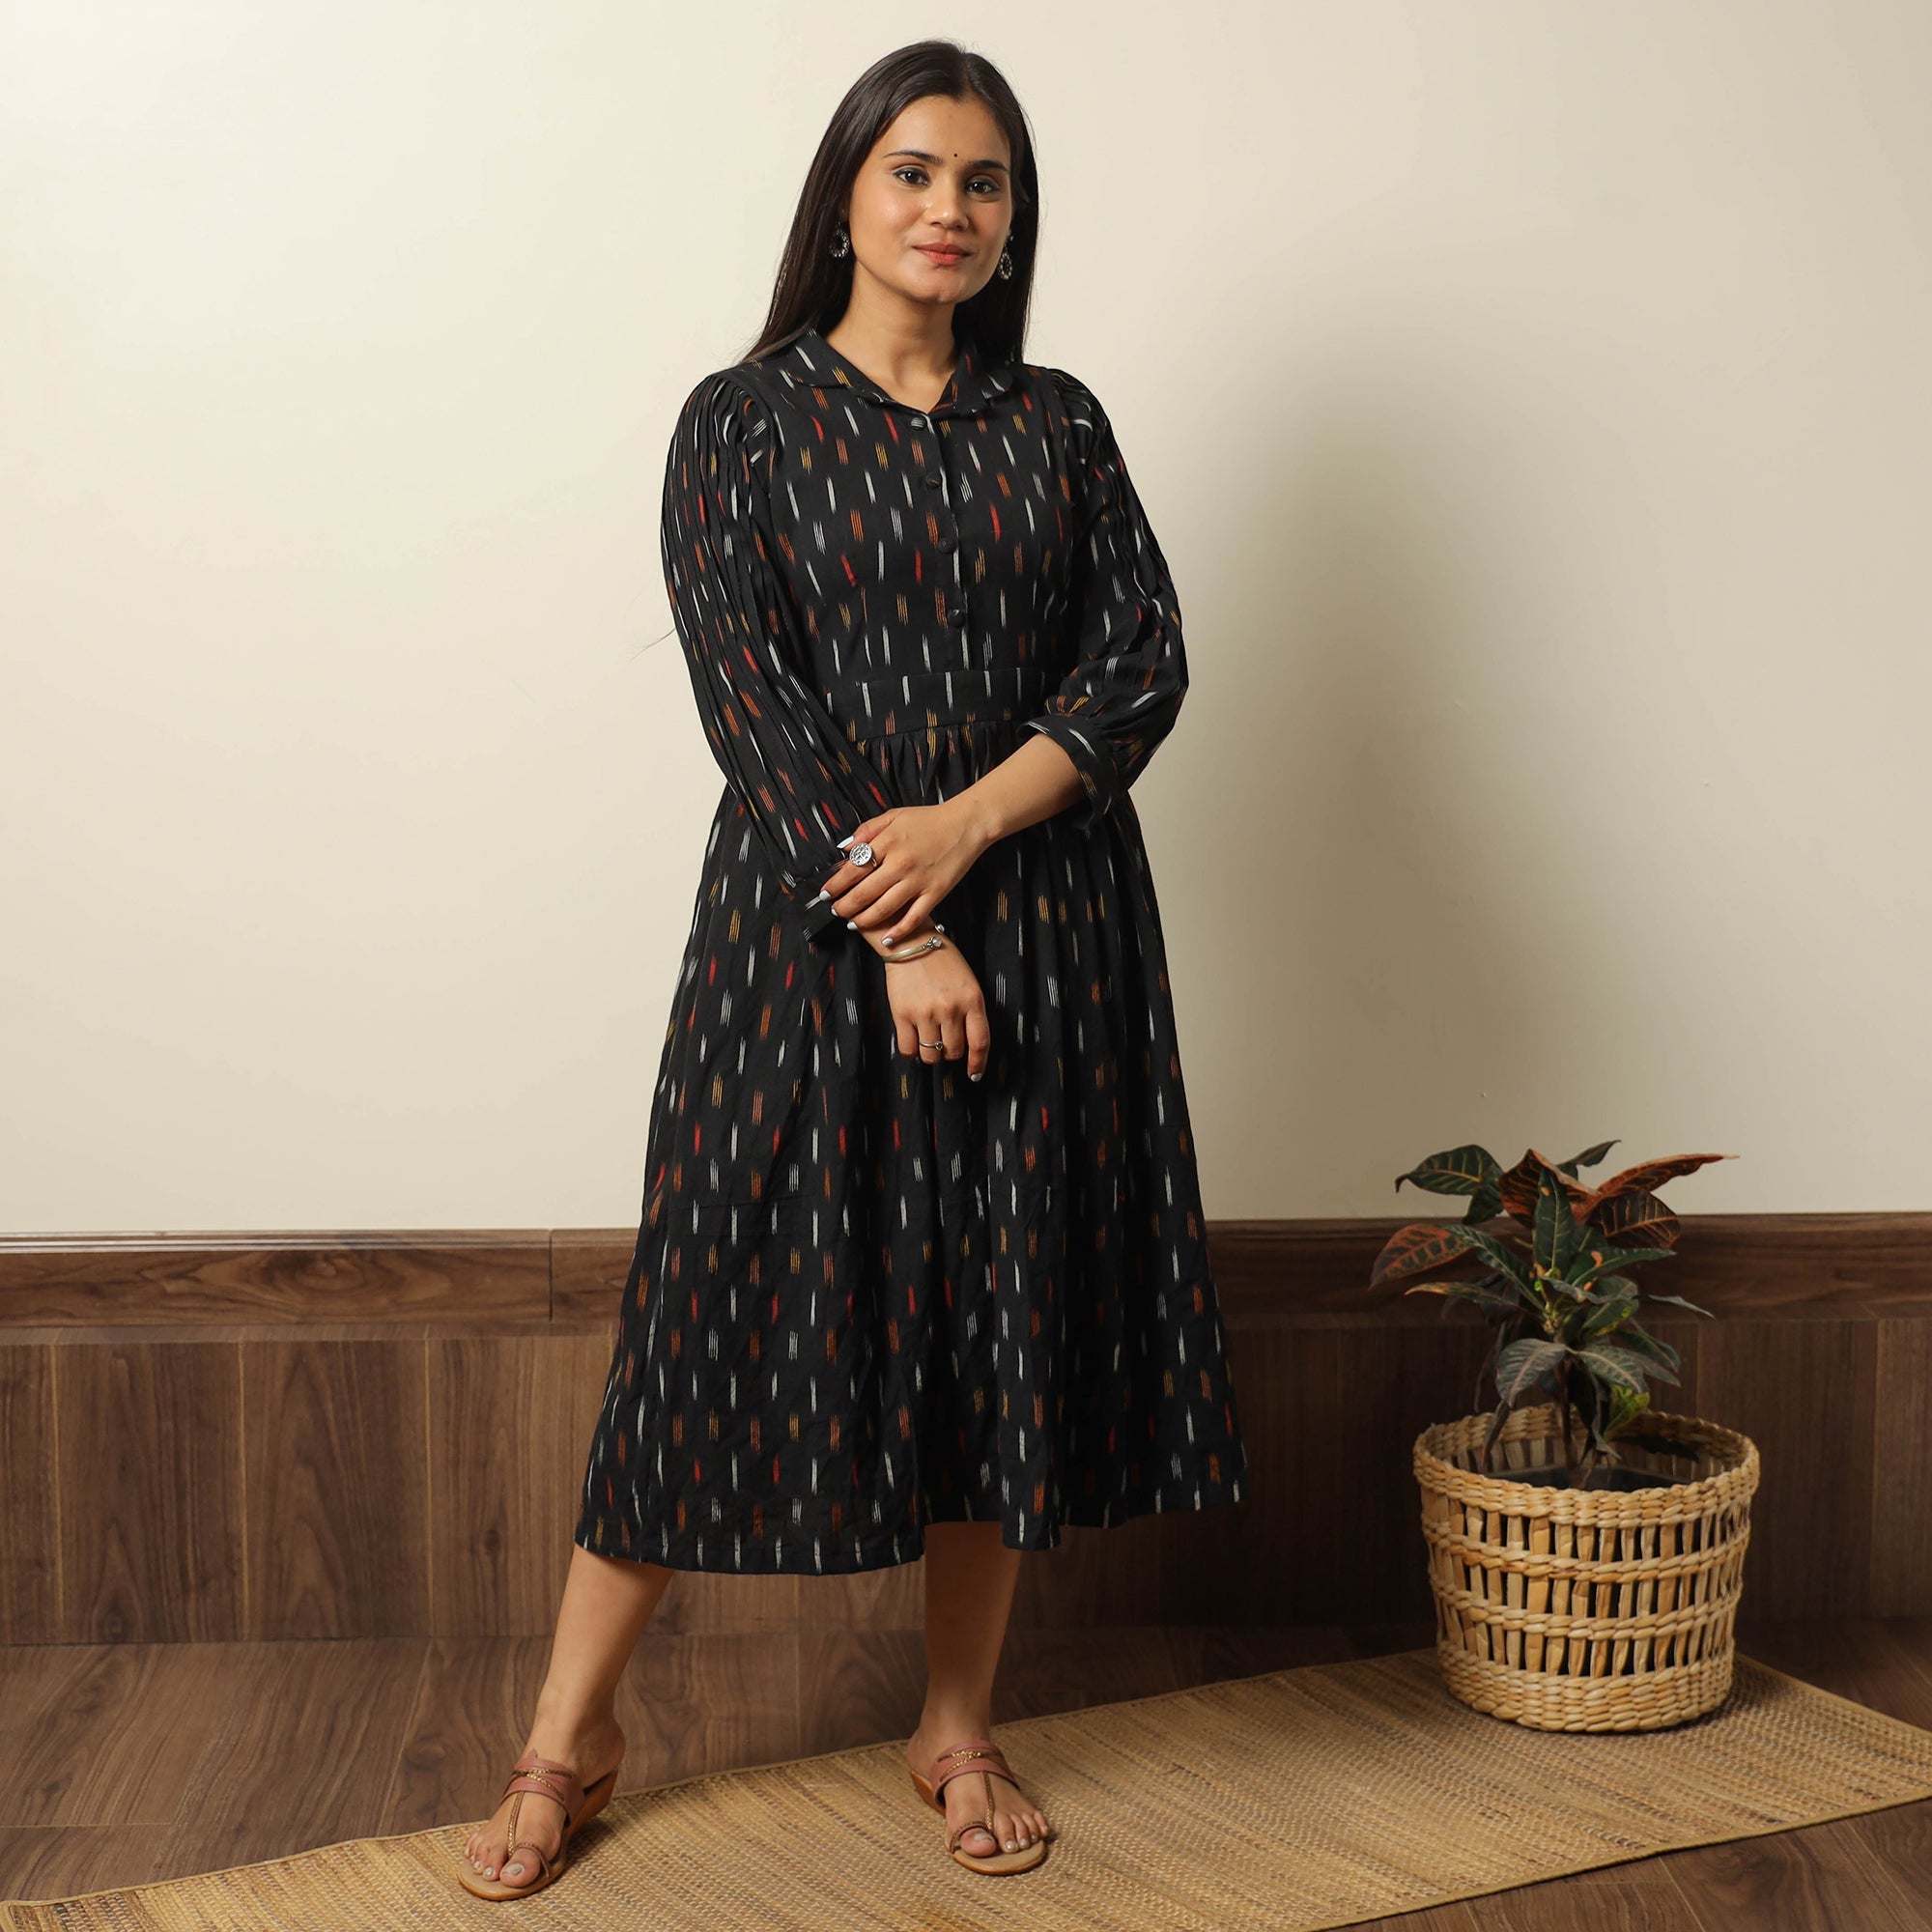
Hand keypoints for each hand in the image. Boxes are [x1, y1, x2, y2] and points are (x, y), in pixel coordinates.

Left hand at [813, 799, 988, 942]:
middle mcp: (899, 864)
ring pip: (883, 910)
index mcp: (887, 843)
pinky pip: (913, 919)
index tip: (825, 894)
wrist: (966, 825)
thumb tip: (844, 849)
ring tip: (853, 924)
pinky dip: (898, 932)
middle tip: (836, 912)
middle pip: (863, 894)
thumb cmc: (929, 819)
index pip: (852, 870)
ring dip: (863, 921)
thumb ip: (866, 831)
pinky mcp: (935, 894)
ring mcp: (917, 881)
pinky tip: (886, 939)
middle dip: (844, 907)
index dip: (835, 885)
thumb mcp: (893, 815)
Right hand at [884, 939, 990, 1079]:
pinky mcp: (902, 1014)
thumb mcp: (968, 982)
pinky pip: (908, 1049)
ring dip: (931, 1052)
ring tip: (928, 1038)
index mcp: (972, 1000)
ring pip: (931, 1055)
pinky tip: (913, 1040)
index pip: (980, 1042)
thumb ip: (970, 1011)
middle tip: (944, 1040)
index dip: (978, 1063)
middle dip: (950, 1051)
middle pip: (953, 1051)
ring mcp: (925, 1013)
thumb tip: (967, 1045)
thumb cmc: (942, 961)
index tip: (974, 1074)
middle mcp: (950, 1009)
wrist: (912, 942)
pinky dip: (911, 1051)